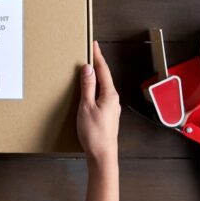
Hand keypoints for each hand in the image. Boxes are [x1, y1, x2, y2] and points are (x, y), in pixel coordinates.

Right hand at [77, 41, 120, 165]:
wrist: (102, 155)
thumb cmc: (94, 134)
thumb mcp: (86, 107)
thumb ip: (87, 87)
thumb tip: (88, 69)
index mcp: (110, 95)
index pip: (103, 70)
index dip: (98, 57)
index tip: (94, 44)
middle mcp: (113, 99)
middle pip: (105, 77)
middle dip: (97, 65)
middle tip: (90, 52)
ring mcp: (111, 108)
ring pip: (103, 87)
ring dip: (95, 77)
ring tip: (87, 69)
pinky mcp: (107, 115)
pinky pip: (101, 96)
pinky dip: (94, 89)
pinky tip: (88, 90)